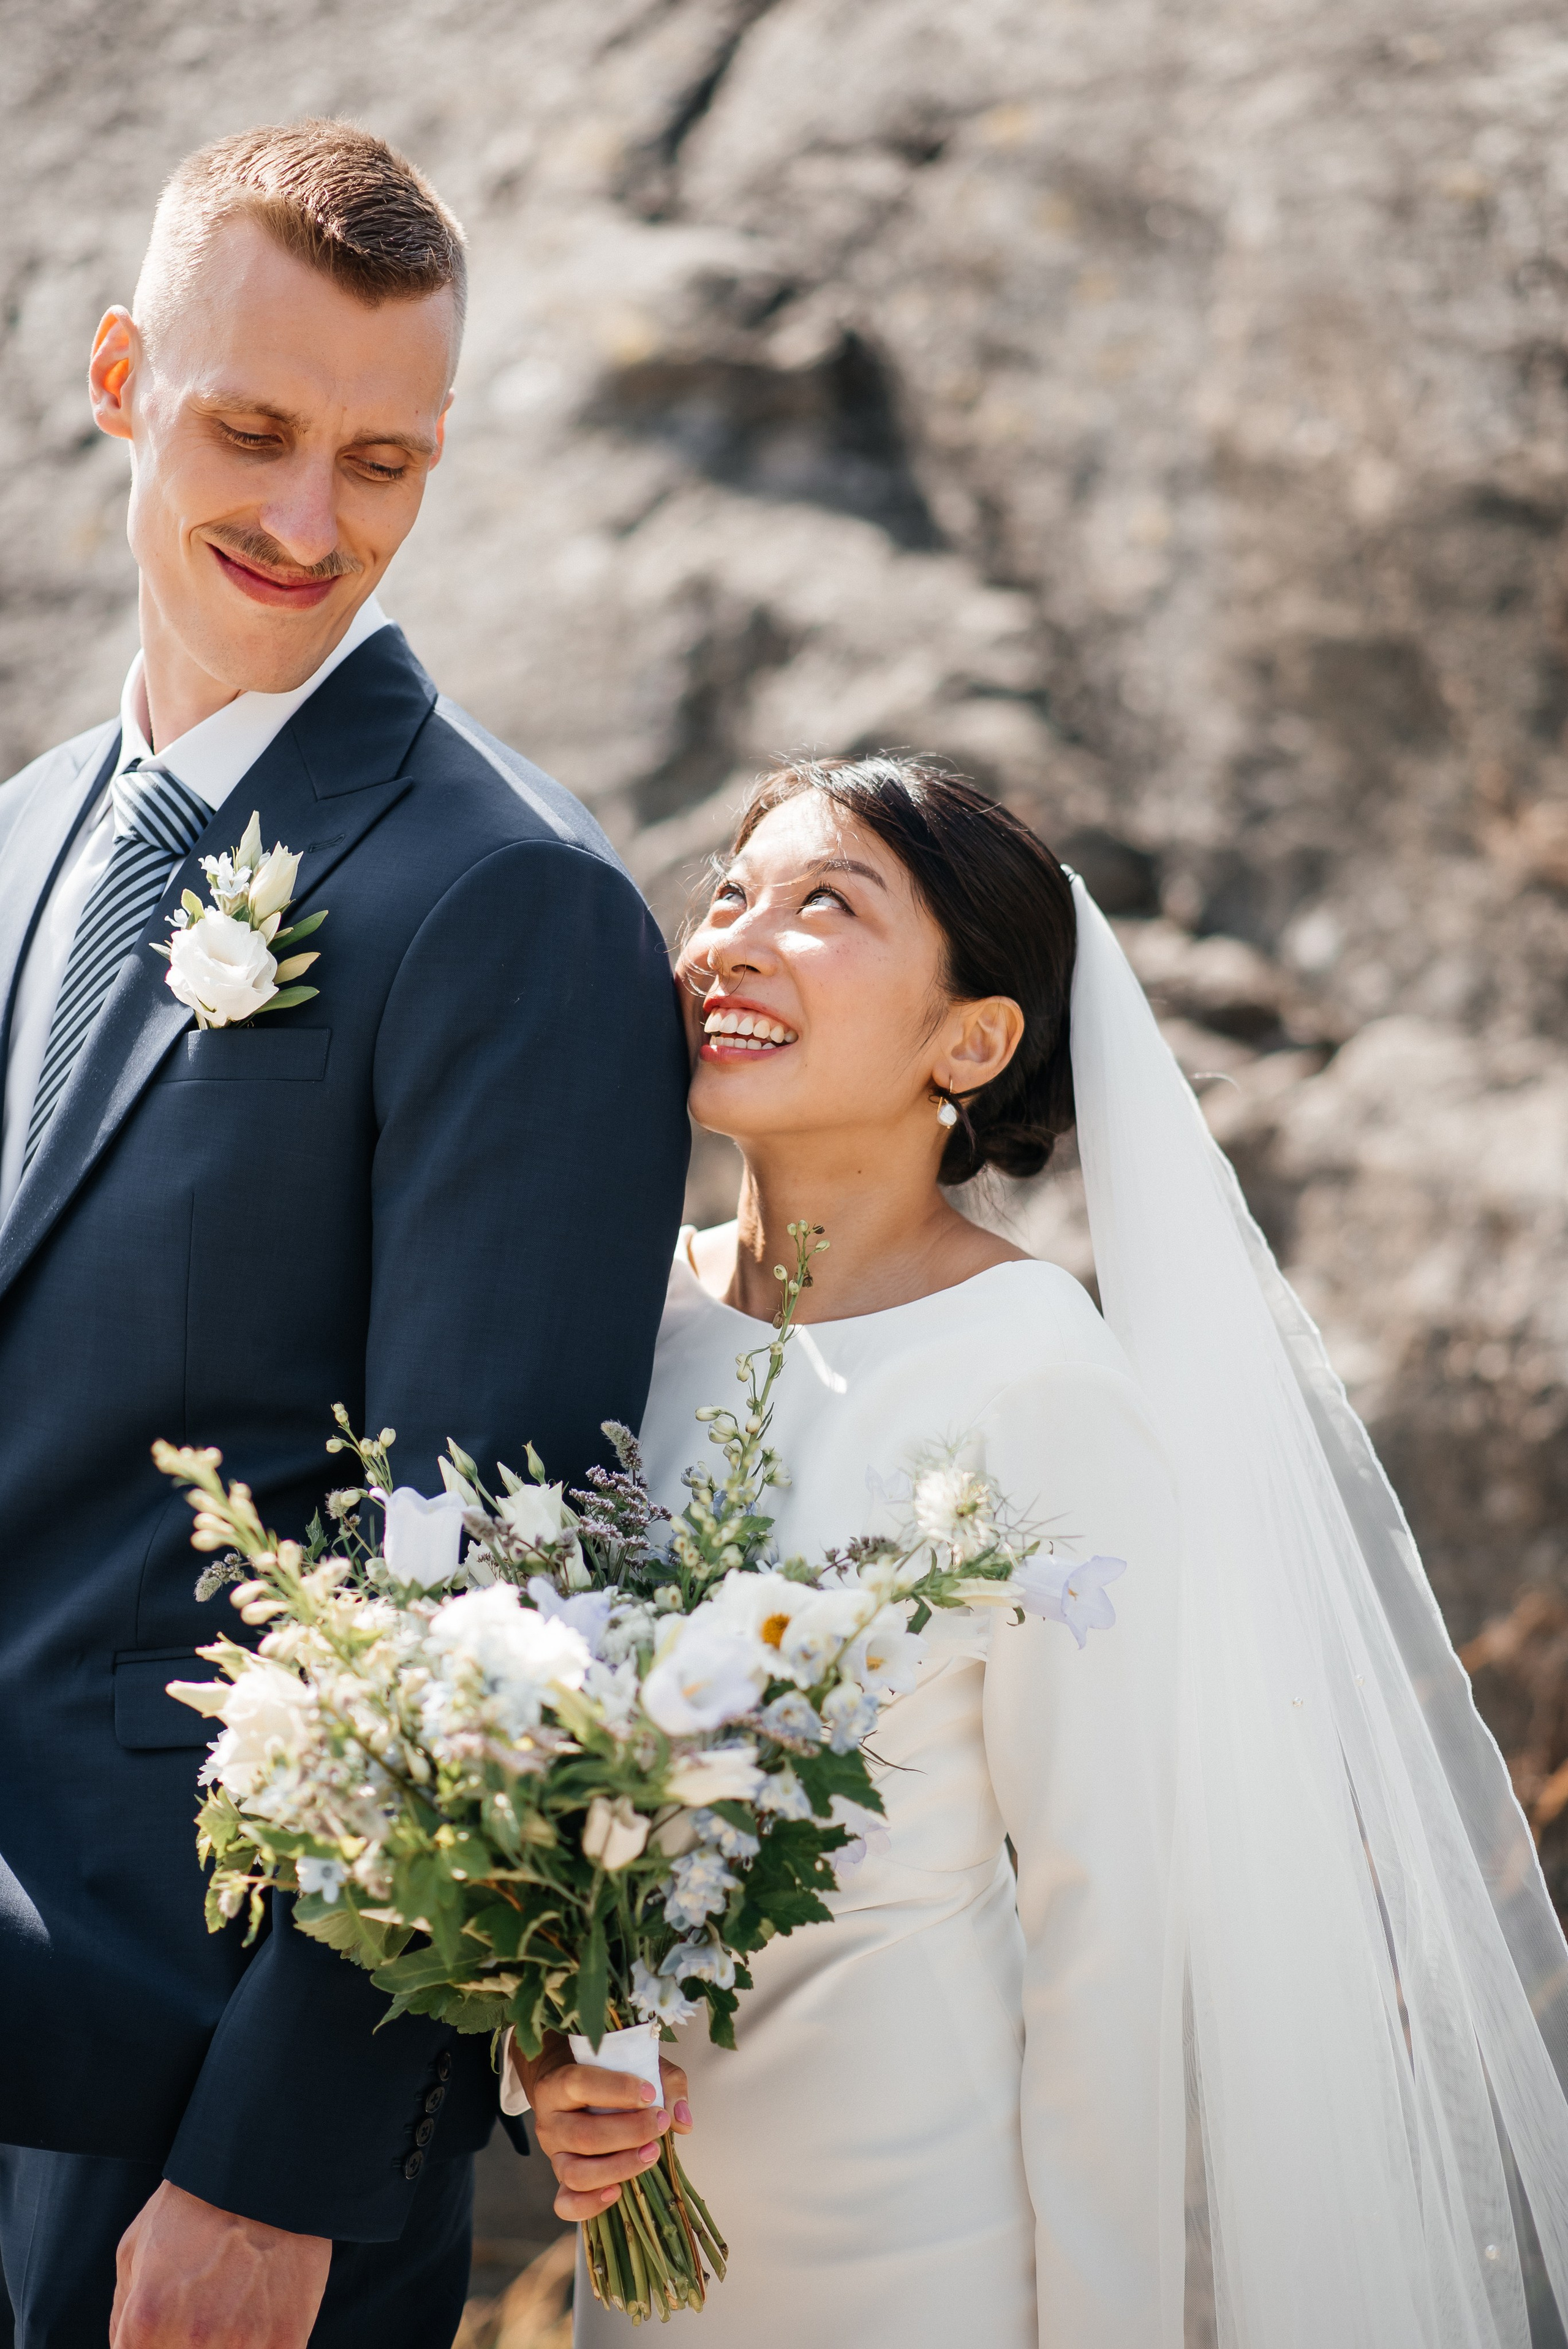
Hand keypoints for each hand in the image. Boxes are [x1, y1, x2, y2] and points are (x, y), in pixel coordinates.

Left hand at [110, 2180, 330, 2348]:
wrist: (266, 2171)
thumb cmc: (195, 2206)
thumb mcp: (134, 2249)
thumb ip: (121, 2315)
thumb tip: (125, 2348)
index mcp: (145, 2326)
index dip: (155, 2346)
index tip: (169, 2330)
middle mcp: (190, 2342)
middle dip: (188, 2344)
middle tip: (204, 2314)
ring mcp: (242, 2345)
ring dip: (229, 2345)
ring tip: (234, 2310)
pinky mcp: (286, 2341)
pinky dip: (264, 2344)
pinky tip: (264, 2315)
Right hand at [517, 2030, 692, 2220]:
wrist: (572, 2092)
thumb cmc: (608, 2076)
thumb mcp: (636, 2064)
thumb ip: (665, 2083)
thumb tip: (682, 2120)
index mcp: (557, 2085)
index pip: (579, 2084)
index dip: (616, 2089)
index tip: (649, 2093)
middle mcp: (550, 2122)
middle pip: (584, 2135)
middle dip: (629, 2133)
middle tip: (660, 2123)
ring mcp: (554, 2155)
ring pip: (576, 2173)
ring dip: (619, 2167)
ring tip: (651, 2153)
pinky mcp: (561, 2181)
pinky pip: (566, 2205)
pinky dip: (591, 2204)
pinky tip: (618, 2192)